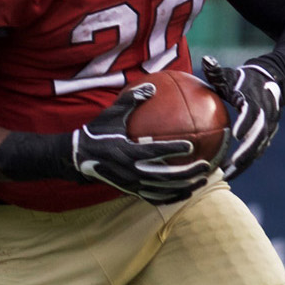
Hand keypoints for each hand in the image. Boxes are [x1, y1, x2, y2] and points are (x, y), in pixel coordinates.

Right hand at [70, 83, 213, 204]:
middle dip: (188, 172)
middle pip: (164, 176)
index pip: (153, 152)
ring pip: (163, 189)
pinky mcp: (130, 191)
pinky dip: (172, 197)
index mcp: (125, 151)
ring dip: (185, 186)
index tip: (191, 145)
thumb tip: (153, 86)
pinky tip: (187, 192)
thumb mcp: (111, 114)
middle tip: (206, 165)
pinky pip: (155, 198)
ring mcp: (130, 184)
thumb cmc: (97, 132)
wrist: (78, 157)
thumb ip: (132, 99)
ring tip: (203, 179)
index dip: (173, 149)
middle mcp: (129, 171)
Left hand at [199, 57, 282, 177]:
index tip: (237, 134)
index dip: (247, 122)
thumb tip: (206, 59)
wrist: (273, 82)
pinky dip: (244, 163)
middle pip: (259, 137)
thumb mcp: (231, 75)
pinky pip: (256, 151)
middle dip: (246, 152)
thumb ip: (217, 71)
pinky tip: (228, 174)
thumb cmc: (244, 79)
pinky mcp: (266, 135)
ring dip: (244, 163)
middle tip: (230, 166)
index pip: (254, 112)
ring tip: (226, 177)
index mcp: (257, 100)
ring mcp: (269, 127)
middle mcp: (267, 116)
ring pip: (258, 148)